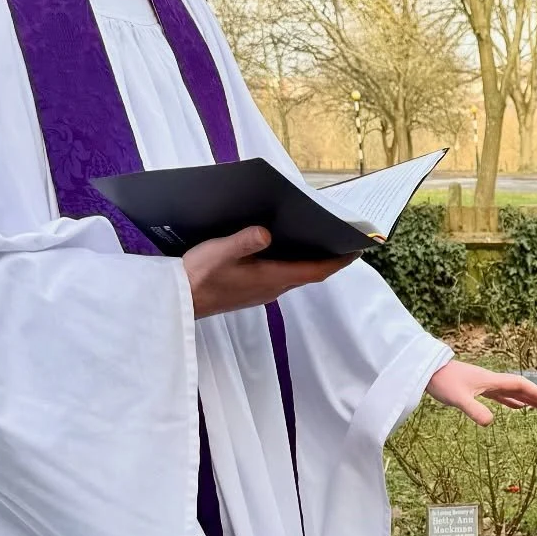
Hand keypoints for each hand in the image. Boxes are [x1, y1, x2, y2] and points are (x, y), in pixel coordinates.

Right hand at [184, 227, 354, 318]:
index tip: (357, 249)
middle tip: (341, 236)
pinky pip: (280, 275)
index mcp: (272, 278)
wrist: (179, 302)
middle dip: (328, 256)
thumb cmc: (198, 277)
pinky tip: (284, 247)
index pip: (316, 270)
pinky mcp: (252, 291)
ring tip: (319, 237)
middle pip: (309, 272)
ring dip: (309, 259)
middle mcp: (273, 288)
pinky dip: (291, 262)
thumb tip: (266, 232)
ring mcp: (263, 291)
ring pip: (295, 274)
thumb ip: (243, 241)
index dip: (339, 260)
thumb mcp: (219, 252)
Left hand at [425, 359, 536, 425]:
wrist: (427, 370)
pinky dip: (511, 401)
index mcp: (491, 381)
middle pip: (519, 388)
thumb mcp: (458, 398)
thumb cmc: (442, 382)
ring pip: (511, 391)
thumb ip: (474, 410)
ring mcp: (484, 384)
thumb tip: (490, 423)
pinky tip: (516, 407)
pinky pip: (500, 395)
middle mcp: (491, 381)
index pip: (520, 386)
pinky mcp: (476, 388)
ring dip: (526, 398)